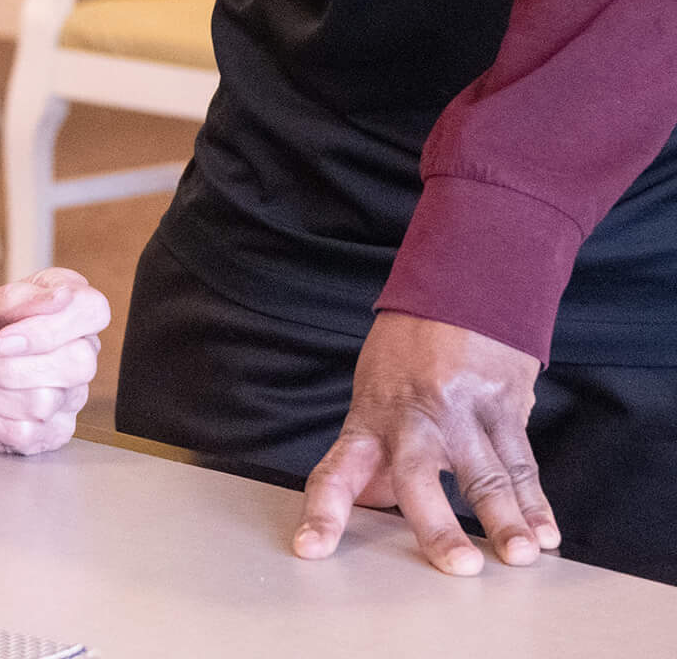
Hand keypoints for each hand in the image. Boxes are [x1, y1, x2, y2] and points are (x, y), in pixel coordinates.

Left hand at [0, 268, 108, 456]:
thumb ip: (10, 300)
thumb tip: (60, 295)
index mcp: (56, 307)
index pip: (91, 310)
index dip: (50, 327)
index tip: (3, 335)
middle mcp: (69, 349)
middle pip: (77, 363)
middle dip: (7, 366)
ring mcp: (62, 395)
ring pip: (45, 401)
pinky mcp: (45, 434)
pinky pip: (29, 434)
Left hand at [294, 311, 559, 574]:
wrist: (456, 288)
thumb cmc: (408, 351)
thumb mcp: (375, 392)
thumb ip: (378, 452)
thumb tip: (372, 504)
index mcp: (370, 418)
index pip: (336, 470)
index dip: (323, 512)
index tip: (311, 548)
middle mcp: (412, 417)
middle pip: (418, 476)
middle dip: (437, 525)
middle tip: (458, 566)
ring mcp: (460, 410)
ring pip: (484, 473)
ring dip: (507, 519)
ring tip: (520, 554)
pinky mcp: (502, 404)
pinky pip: (520, 461)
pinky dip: (536, 502)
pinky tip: (545, 533)